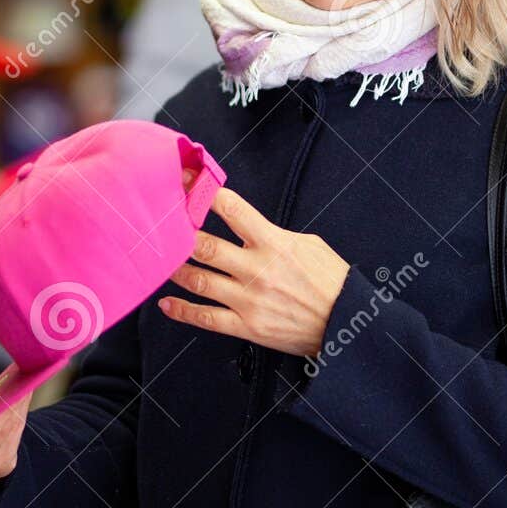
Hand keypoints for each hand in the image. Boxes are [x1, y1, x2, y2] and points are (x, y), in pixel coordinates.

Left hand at [158, 187, 350, 358]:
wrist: (346, 323)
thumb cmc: (330, 280)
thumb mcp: (308, 244)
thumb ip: (273, 235)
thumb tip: (247, 227)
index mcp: (273, 243)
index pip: (231, 209)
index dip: (204, 192)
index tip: (186, 181)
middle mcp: (257, 269)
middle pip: (205, 246)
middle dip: (179, 232)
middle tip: (161, 223)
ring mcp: (249, 299)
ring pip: (199, 280)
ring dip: (175, 269)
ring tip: (161, 261)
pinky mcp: (247, 326)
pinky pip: (206, 318)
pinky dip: (183, 311)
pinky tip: (167, 304)